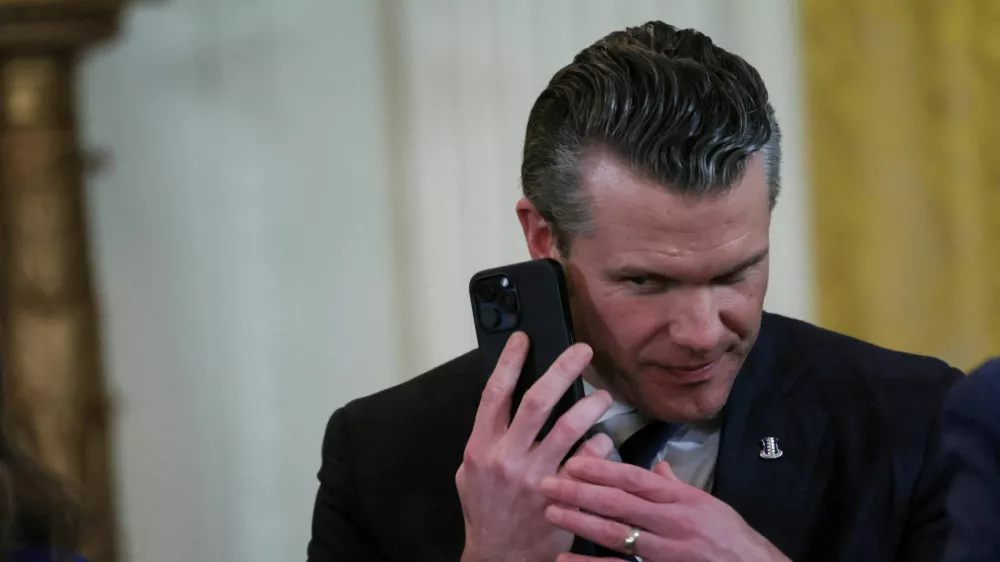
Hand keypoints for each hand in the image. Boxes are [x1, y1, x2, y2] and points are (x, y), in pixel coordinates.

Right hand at [456, 332, 613, 561]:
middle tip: (584, 351)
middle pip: (537, 401)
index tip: (524, 338)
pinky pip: (588, 461)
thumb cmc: (486, 510)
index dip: (509, 361)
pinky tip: (602, 438)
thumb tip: (506, 401)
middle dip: (562, 369)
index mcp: (481, 447)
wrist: (499, 557)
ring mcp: (536, 477)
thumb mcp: (470, 472)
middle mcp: (507, 458)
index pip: (494, 393)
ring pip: (569, 428)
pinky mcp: (562, 496)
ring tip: (603, 395)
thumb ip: (488, 438)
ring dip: (591, 405)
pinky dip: (598, 445)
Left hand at [539, 458, 791, 561]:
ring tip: (551, 512)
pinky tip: (564, 560)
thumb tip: (655, 467)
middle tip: (547, 482)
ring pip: (615, 535)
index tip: (573, 460)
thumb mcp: (709, 504)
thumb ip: (676, 487)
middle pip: (618, 504)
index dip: (602, 469)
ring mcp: (664, 554)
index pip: (635, 479)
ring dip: (579, 522)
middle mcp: (672, 524)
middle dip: (580, 492)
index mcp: (682, 500)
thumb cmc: (732, 538)